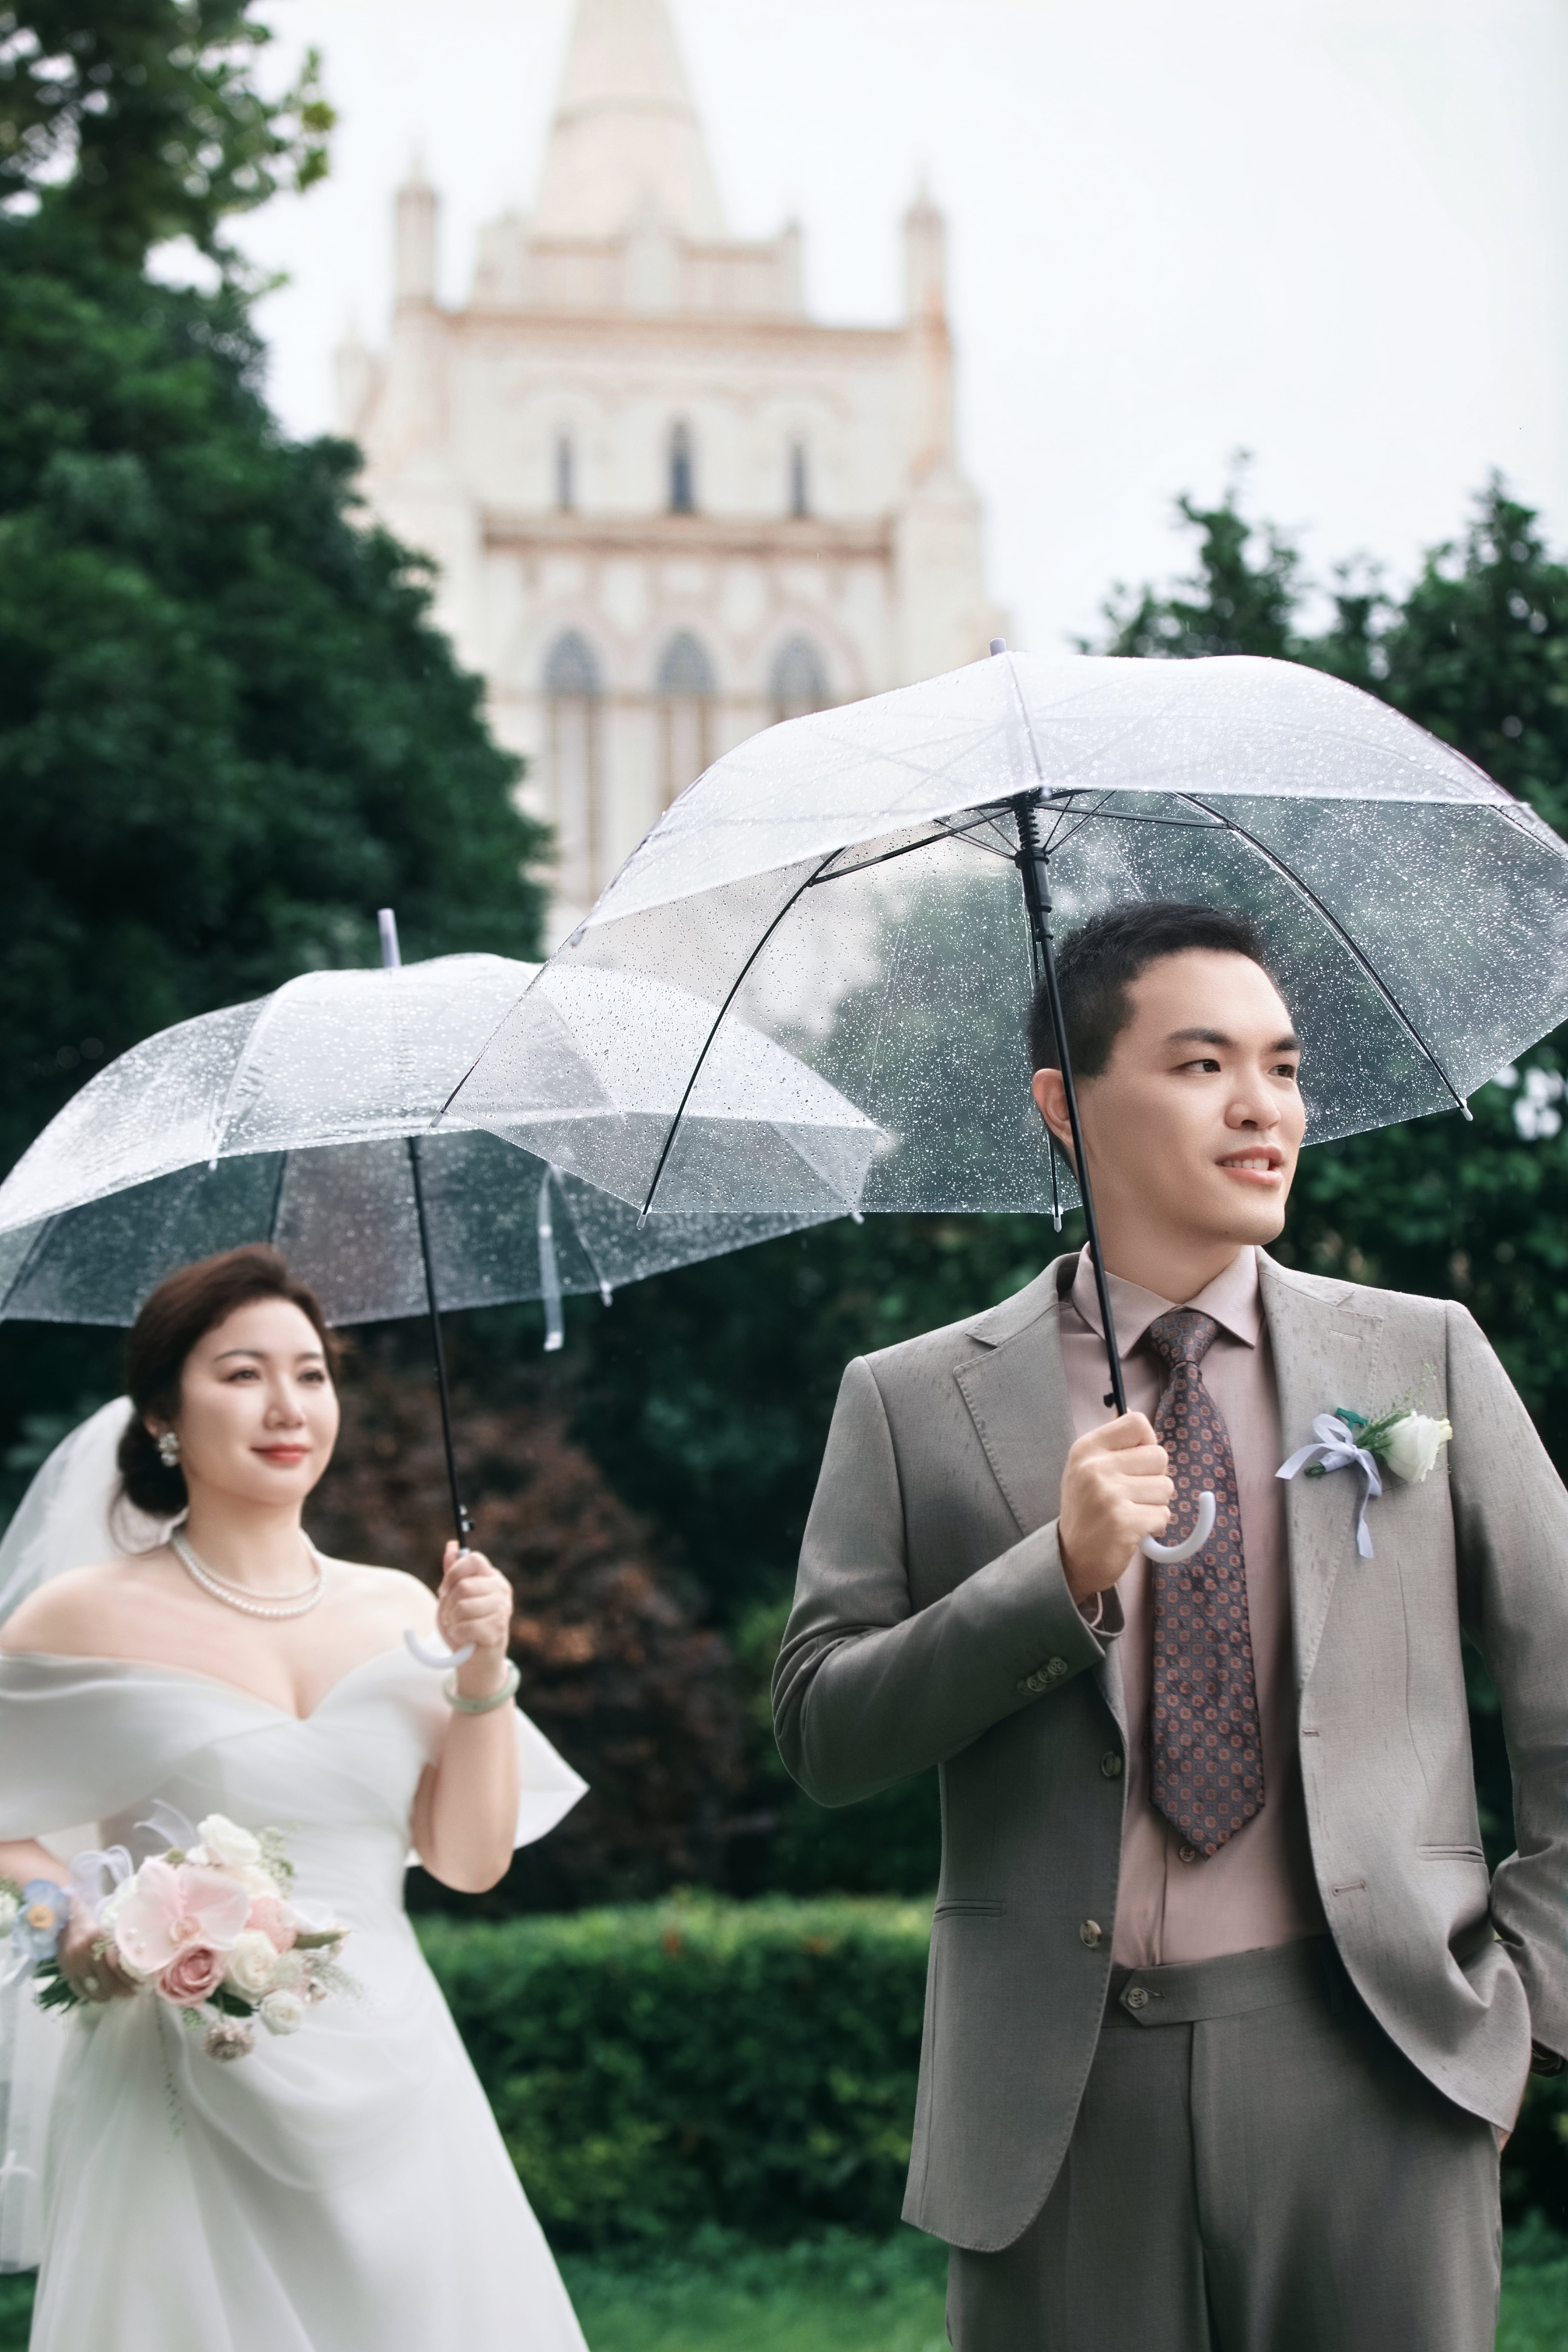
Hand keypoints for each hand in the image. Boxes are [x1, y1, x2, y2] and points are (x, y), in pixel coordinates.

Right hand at [57, 1904, 138, 2002]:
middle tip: (132, 1992)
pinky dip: (90, 1996)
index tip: (139, 1983)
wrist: (64, 1920)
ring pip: (93, 1988)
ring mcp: (73, 1964)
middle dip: (122, 1990)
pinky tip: (100, 1996)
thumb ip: (117, 1944)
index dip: (129, 1978)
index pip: (116, 1965)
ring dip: (107, 1995)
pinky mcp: (65, 1971)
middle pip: (107, 1980)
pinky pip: (79, 1989)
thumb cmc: (90, 1921)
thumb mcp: (107, 1928)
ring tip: (117, 1996)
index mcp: (98, 1939)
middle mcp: (85, 1953)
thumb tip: (136, 1961)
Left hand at [436, 1544, 513, 1694]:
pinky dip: (457, 1634)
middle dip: (448, 1604)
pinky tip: (463, 1637)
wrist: (475, 1659)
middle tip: (450, 1615)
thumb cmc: (464, 1624)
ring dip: (452, 1620)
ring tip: (457, 1626)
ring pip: (463, 1606)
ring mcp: (502, 1609)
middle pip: (463, 1586)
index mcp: (491, 1577)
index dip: (454, 1573)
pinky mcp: (498, 1629)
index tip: (445, 1589)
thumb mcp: (453, 1596)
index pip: (473, 1559)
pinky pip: (466, 1626)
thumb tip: (451, 1545)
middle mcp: (500, 1589)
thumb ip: (453, 1573)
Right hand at [1057, 1414, 1173, 1606]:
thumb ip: (1113, 1444)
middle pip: (1159, 1455)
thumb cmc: (1088, 1511)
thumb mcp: (1087, 1469)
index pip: (1137, 1423)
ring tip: (1131, 1513)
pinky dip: (1155, 1525)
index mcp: (1086, 1449)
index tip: (1135, 1463)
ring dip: (1155, 1503)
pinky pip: (1164, 1514)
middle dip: (1154, 1478)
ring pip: (1166, 1486)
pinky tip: (1133, 1530)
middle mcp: (1095, 1467)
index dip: (1147, 1443)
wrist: (1072, 1558)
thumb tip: (1136, 1413)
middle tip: (1132, 1495)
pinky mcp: (1124, 1522)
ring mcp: (1109, 1495)